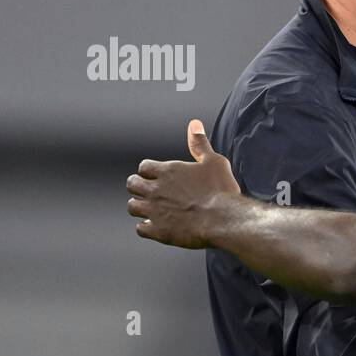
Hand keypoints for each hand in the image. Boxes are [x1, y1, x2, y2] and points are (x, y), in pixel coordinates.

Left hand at [127, 120, 240, 247]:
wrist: (223, 219)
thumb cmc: (221, 190)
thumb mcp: (214, 161)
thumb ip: (199, 144)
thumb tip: (194, 124)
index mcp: (168, 171)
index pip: (144, 167)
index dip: (149, 171)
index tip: (157, 176)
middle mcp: (156, 189)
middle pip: (132, 184)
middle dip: (139, 187)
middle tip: (151, 192)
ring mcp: (154, 211)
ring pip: (132, 207)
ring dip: (140, 207)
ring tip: (152, 210)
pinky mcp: (158, 231)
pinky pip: (140, 228)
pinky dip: (146, 227)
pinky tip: (157, 226)